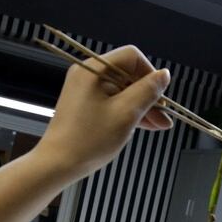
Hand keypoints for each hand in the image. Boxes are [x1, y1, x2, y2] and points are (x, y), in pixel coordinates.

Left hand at [40, 45, 171, 176]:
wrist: (57, 164)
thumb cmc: (87, 141)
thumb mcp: (126, 114)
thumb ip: (148, 91)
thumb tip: (163, 76)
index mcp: (94, 70)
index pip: (133, 57)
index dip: (151, 75)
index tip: (160, 96)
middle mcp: (87, 75)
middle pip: (128, 74)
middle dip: (148, 95)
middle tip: (163, 117)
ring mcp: (85, 89)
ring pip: (122, 90)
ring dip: (141, 106)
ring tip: (157, 125)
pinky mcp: (84, 104)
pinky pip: (112, 100)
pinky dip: (127, 111)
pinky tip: (142, 125)